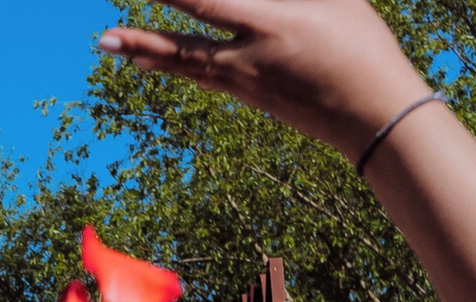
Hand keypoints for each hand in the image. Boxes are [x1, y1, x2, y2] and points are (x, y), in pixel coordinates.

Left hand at [98, 0, 437, 159]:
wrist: (373, 115)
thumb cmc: (362, 47)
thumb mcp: (335, 2)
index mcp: (272, 26)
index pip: (208, 4)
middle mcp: (250, 59)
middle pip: (184, 49)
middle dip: (142, 42)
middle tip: (102, 38)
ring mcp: (247, 84)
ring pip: (189, 67)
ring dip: (151, 57)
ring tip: (116, 48)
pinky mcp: (252, 98)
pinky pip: (207, 79)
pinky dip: (181, 69)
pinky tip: (161, 66)